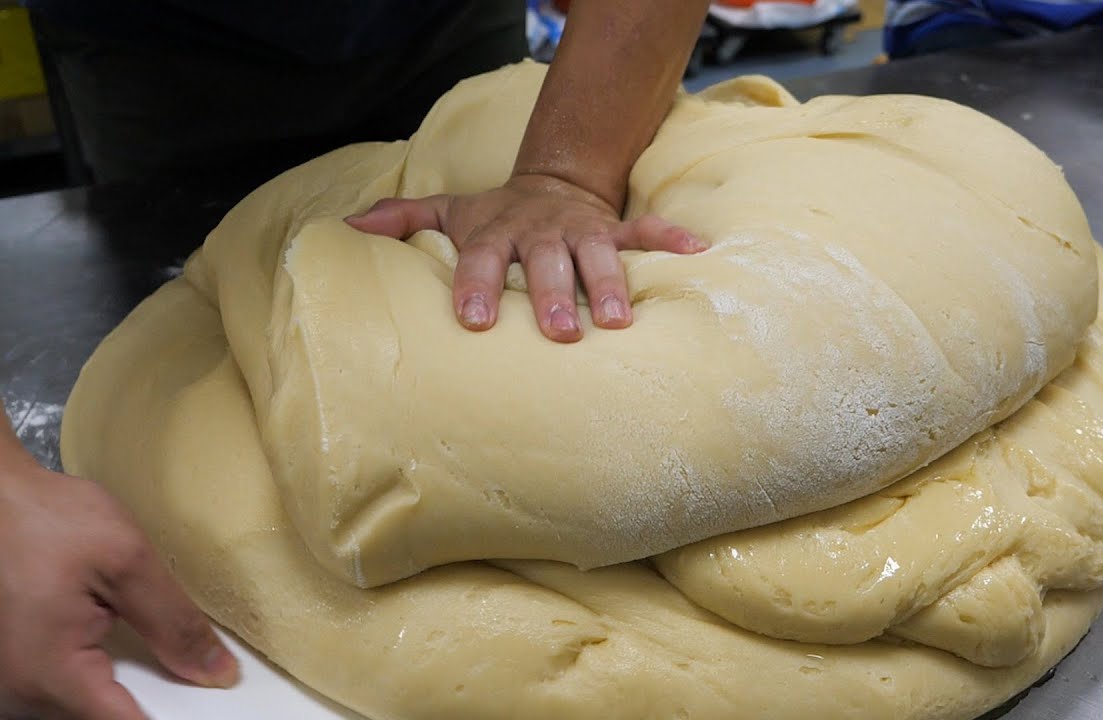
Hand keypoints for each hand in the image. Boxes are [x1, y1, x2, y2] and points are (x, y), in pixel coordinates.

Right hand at [0, 460, 238, 719]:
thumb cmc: (43, 517)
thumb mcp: (127, 562)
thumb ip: (174, 623)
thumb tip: (215, 671)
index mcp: (48, 673)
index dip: (177, 711)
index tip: (207, 695)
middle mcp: (19, 691)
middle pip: (106, 716)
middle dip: (152, 693)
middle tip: (185, 657)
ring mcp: (13, 683)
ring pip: (86, 705)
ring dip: (121, 681)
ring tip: (129, 629)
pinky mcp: (16, 668)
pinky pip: (66, 686)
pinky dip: (97, 669)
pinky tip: (110, 635)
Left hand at [345, 173, 705, 342]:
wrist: (551, 183)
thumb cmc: (494, 216)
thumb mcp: (448, 212)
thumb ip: (402, 221)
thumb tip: (344, 229)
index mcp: (498, 232)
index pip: (483, 259)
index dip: (478, 286)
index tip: (473, 321)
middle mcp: (541, 232)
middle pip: (546, 263)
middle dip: (553, 296)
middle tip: (560, 332)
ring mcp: (583, 229)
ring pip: (600, 253)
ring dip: (611, 283)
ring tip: (620, 320)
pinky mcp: (616, 227)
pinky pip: (647, 230)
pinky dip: (671, 239)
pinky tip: (698, 251)